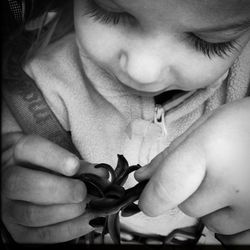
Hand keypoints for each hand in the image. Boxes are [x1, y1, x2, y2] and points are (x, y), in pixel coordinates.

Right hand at [1, 133, 103, 242]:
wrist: (26, 179)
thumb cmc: (48, 166)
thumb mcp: (61, 158)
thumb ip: (80, 165)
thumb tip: (101, 175)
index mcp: (19, 153)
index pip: (30, 149)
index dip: (53, 158)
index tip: (74, 166)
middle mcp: (7, 180)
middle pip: (24, 185)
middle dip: (60, 190)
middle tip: (83, 192)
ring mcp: (8, 207)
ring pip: (32, 214)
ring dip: (67, 212)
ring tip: (90, 208)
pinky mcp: (16, 231)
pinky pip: (41, 236)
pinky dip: (68, 230)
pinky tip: (88, 222)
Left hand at [135, 98, 249, 243]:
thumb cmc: (245, 123)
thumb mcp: (206, 127)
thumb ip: (171, 154)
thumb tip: (143, 178)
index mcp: (208, 150)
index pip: (166, 187)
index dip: (150, 197)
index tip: (146, 199)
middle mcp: (230, 184)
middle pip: (186, 205)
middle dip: (189, 191)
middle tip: (209, 170)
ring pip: (209, 222)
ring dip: (211, 207)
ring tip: (229, 181)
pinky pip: (233, 238)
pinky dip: (231, 220)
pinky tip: (241, 197)